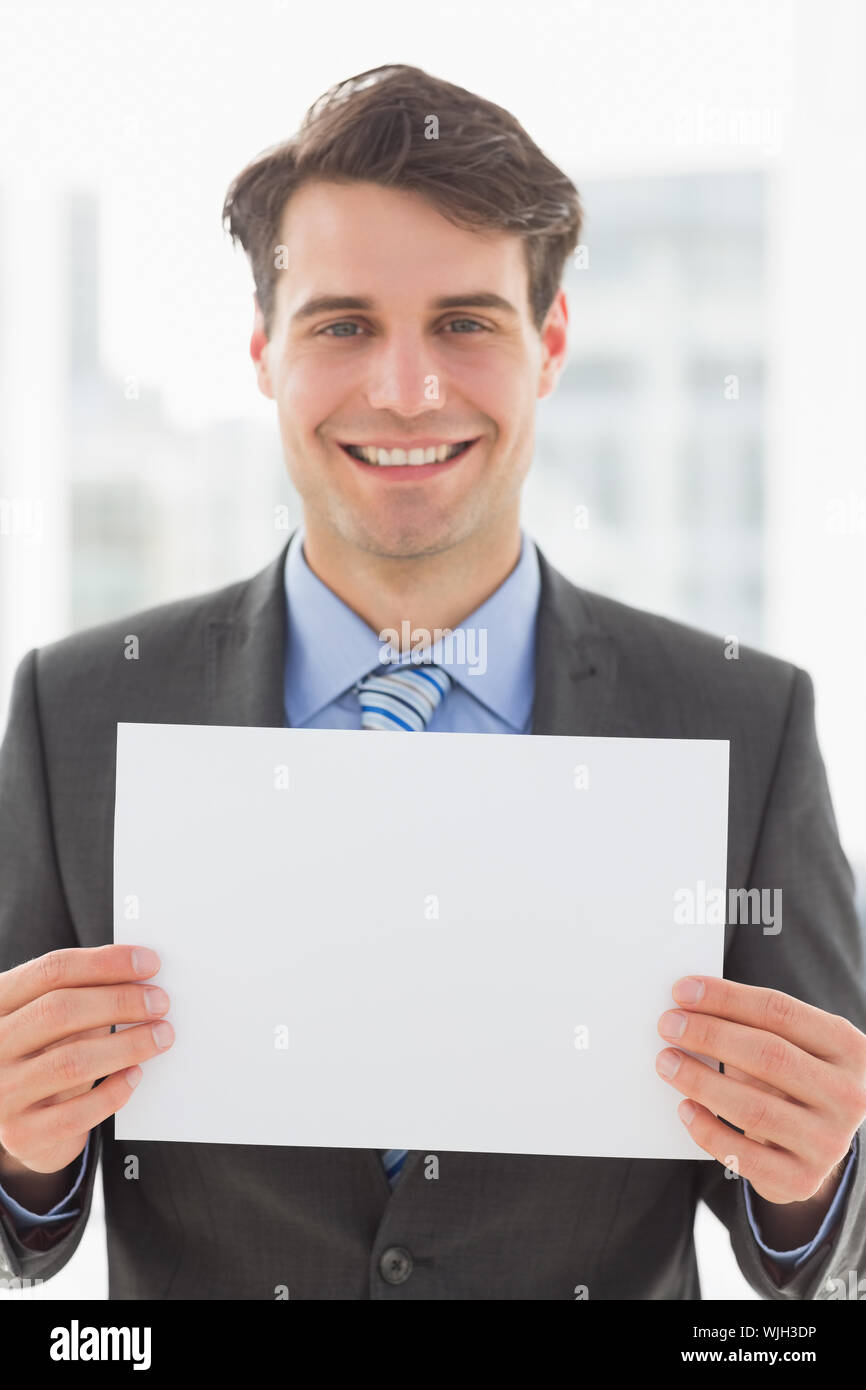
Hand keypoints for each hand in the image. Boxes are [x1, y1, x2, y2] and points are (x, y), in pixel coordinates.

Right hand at [0, 944, 173, 1176]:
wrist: (24, 1119)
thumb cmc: (47, 1053)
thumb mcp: (55, 1015)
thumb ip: (87, 991)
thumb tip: (141, 972)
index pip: (51, 971)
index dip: (104, 963)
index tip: (148, 962)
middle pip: (59, 1011)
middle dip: (119, 1002)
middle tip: (159, 1002)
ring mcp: (3, 1092)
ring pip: (71, 1062)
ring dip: (128, 1045)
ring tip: (161, 1036)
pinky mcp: (22, 1134)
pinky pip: (76, 1113)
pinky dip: (114, 1092)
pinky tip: (135, 1074)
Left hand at [655, 976, 865, 1203]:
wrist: (814, 1144)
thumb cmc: (790, 1079)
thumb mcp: (789, 1045)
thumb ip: (750, 1024)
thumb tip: (686, 1007)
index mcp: (848, 1048)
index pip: (781, 1012)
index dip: (727, 999)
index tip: (682, 991)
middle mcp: (849, 1095)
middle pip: (769, 1055)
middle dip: (710, 1035)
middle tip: (667, 1024)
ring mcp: (829, 1142)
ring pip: (754, 1108)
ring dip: (701, 1081)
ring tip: (667, 1062)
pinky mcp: (803, 1180)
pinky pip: (744, 1155)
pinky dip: (707, 1130)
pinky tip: (684, 1108)